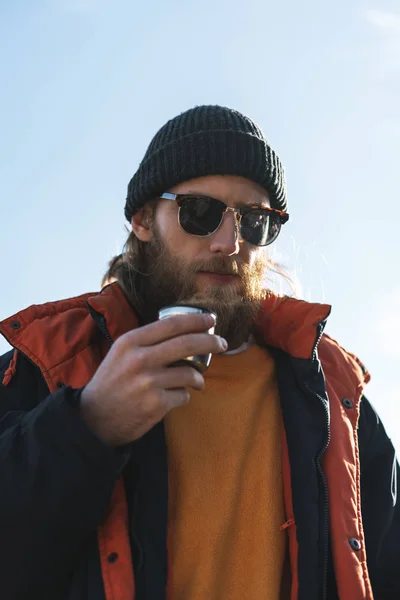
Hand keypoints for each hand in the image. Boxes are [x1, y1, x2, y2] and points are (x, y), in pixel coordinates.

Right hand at [80, 313, 226, 445]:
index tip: (210, 320)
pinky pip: (183, 395)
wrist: (94, 419)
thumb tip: (183, 332)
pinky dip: (184, 396)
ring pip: (190, 373)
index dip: (196, 320)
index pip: (171, 324)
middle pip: (187, 343)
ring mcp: (148, 382)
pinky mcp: (156, 404)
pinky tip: (175, 398)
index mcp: (131, 342)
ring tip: (196, 381)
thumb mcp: (121, 353)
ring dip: (198, 377)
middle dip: (211, 341)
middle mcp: (140, 359)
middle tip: (222, 343)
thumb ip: (146, 342)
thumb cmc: (111, 383)